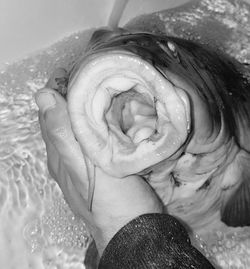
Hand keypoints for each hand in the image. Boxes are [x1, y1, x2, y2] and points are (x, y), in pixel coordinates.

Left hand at [35, 69, 162, 253]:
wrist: (136, 228)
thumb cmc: (111, 200)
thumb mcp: (84, 166)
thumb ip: (63, 134)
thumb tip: (42, 96)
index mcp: (60, 154)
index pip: (50, 114)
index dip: (56, 91)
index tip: (68, 71)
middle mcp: (70, 157)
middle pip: (66, 119)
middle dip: (73, 96)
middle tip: (90, 76)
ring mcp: (88, 161)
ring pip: (83, 127)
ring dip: (89, 108)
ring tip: (103, 89)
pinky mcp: (106, 164)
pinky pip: (99, 136)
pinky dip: (103, 121)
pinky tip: (115, 113)